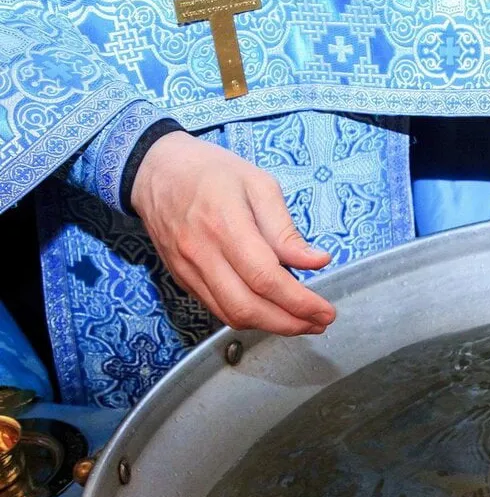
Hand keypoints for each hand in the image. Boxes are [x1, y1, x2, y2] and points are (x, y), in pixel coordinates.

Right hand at [131, 132, 335, 335]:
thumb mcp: (258, 184)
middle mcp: (202, 253)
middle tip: (319, 323)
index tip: (326, 312)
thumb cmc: (212, 172)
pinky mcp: (182, 278)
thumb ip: (285, 229)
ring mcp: (187, 269)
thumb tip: (317, 261)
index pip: (265, 277)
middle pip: (247, 307)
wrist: (155, 170)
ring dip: (270, 326)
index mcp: (225, 224)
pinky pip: (217, 309)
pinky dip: (247, 317)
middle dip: (289, 324)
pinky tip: (270, 311)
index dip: (299, 302)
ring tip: (301, 321)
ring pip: (231, 315)